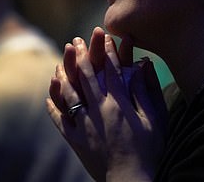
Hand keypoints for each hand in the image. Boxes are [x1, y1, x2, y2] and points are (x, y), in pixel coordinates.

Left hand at [47, 27, 167, 181]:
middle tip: (76, 41)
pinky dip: (53, 106)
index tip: (105, 37)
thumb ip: (147, 91)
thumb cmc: (149, 151)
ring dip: (63, 75)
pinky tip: (48, 96)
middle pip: (86, 76)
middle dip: (80, 56)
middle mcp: (98, 109)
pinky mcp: (75, 139)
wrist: (130, 181)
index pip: (110, 70)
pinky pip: (60, 119)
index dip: (107, 51)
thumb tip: (143, 65)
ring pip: (69, 93)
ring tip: (59, 63)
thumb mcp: (155, 120)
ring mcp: (84, 124)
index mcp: (119, 103)